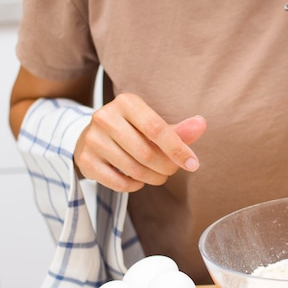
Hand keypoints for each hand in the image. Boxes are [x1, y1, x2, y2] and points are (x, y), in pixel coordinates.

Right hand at [74, 93, 206, 191]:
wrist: (92, 136)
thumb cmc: (132, 130)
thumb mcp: (154, 124)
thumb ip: (179, 129)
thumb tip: (201, 124)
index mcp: (126, 103)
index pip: (157, 129)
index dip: (177, 149)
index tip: (193, 164)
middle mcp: (105, 117)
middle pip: (146, 153)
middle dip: (166, 167)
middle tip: (172, 170)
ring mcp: (92, 139)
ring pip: (134, 169)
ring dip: (153, 178)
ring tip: (158, 175)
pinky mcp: (85, 160)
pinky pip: (119, 183)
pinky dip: (135, 185)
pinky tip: (138, 179)